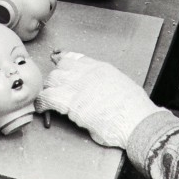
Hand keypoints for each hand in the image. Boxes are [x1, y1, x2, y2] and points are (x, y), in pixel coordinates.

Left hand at [35, 52, 161, 148]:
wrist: (137, 121)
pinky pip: (48, 97)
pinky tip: (41, 108)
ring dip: (49, 89)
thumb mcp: (121, 85)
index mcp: (100, 68)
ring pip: (52, 80)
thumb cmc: (134, 110)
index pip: (74, 57)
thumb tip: (96, 89)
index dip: (63, 60)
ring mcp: (78, 85)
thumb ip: (105, 82)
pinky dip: (42, 102)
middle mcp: (87, 72)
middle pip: (61, 67)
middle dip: (55, 77)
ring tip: (48, 98)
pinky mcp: (71, 102)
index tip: (57, 61)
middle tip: (53, 87)